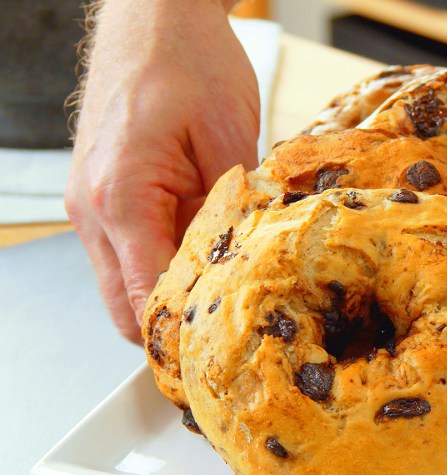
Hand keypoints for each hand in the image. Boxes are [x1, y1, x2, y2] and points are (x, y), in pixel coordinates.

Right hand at [65, 0, 258, 342]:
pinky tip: (203, 257)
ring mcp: (91, 205)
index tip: (217, 356)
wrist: (153, 15)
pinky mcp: (103, 196)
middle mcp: (93, 210)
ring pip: (123, 284)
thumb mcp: (228, 139)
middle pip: (125, 306)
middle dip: (171, 328)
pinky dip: (160, 267)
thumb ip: (231, 214)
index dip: (181, 337)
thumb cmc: (185, 61)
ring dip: (167, 296)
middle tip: (223, 337)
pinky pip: (128, 253)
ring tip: (219, 295)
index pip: (145, 299)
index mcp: (122, 199)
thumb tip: (241, 266)